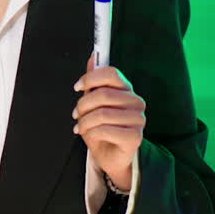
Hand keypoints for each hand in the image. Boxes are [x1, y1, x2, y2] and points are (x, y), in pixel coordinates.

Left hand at [72, 54, 144, 190]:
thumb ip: (94, 81)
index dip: (91, 78)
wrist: (110, 157)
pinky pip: (106, 130)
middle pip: (103, 94)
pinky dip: (92, 133)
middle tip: (76, 114)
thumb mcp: (93, 104)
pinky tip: (90, 136)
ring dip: (85, 122)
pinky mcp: (135, 137)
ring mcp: (138, 120)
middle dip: (83, 105)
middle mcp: (136, 102)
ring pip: (102, 113)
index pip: (111, 73)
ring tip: (81, 127)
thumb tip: (93, 56)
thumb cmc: (102, 129)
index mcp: (126, 90)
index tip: (77, 87)